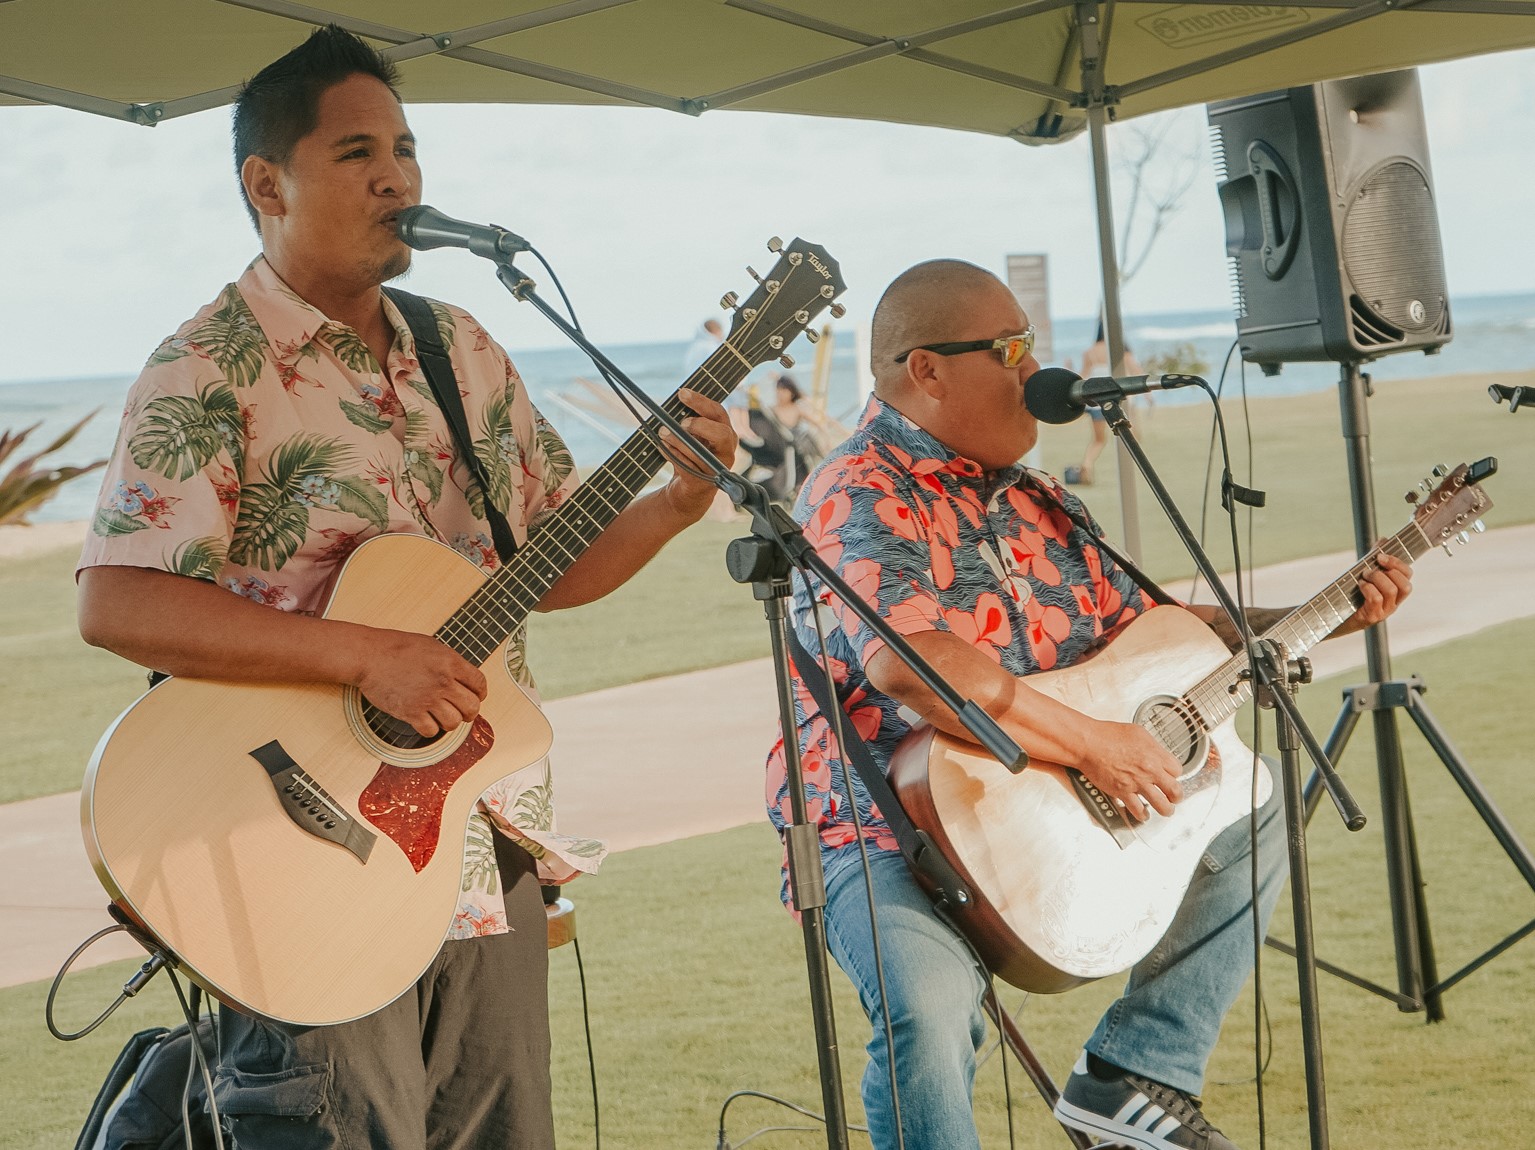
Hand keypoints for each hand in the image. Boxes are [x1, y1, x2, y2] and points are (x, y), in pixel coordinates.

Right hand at [354, 630, 487, 737]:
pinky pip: (431, 731)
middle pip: (472, 707)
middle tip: (461, 711)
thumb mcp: (432, 646)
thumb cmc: (396, 648)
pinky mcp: (410, 712)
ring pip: (454, 723)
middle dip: (469, 712)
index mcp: (451, 662)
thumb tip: (464, 676)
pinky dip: (430, 729)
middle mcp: (443, 681)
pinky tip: (424, 721)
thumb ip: (450, 662)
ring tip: (441, 716)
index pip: (480, 684)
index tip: (476, 696)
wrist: (369, 656)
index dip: (480, 693)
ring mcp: (427, 698)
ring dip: (449, 722)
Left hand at [659, 387, 737, 517]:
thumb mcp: (695, 437)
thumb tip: (674, 404)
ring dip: (679, 441)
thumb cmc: (692, 457)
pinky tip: (662, 447)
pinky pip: (688, 467)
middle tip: (682, 422)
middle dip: (701, 425)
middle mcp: (727, 451)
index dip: (700, 402)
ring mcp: (717, 468)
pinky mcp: (704, 482)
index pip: (719, 413)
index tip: (681, 393)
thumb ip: (690, 423)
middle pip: (722, 434)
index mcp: (726, 434)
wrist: (691, 490)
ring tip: (662, 432)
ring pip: (700, 452)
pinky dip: (673, 455)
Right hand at [1076, 720, 1185, 821]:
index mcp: (1155, 755)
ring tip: (1166, 810)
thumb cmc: (1108, 735)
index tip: (1171, 776)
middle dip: (1177, 796)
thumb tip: (1155, 753)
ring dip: (1166, 810)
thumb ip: (1151, 746)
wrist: (1090, 744)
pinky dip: (1142, 815)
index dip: (1174, 775)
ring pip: (1162, 805)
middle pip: (1175, 790)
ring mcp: (1137, 783)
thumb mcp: (1137, 732)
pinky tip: (1143, 814)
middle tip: (1174, 797)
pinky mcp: (1123, 792)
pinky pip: (1138, 810)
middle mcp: (1149, 770)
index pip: (1177, 770)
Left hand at [1334, 550, 1412, 635]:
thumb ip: (1374, 559)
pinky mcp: (1371, 617)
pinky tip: (1360, 585)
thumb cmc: (1351, 595)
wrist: (1332, 618)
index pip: (1408, 576)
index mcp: (1395, 592)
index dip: (1398, 563)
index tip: (1381, 556)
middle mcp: (1393, 603)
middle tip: (1371, 567)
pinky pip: (1377, 599)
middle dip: (1389, 570)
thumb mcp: (1364, 576)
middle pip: (1406, 585)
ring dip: (1377, 578)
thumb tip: (1383, 540)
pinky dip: (1368, 588)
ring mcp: (1384, 612)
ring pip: (1392, 590)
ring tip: (1363, 576)